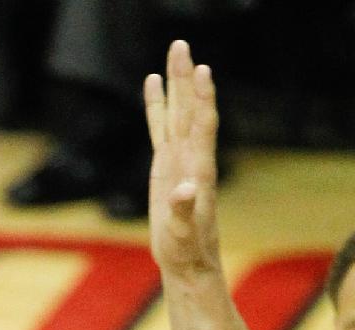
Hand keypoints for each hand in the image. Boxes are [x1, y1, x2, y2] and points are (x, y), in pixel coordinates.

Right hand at [145, 41, 222, 283]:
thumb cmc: (187, 249)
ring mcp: (178, 158)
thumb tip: (184, 191)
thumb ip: (184, 211)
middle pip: (189, 109)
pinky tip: (152, 83)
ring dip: (174, 83)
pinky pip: (160, 127)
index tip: (201, 70)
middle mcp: (191, 156)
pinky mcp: (165, 165)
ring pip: (176, 112)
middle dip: (184, 77)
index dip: (202, 98)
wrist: (187, 260)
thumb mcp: (185, 233)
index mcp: (198, 169)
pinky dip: (156, 105)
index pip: (202, 125)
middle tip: (180, 44)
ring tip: (173, 52)